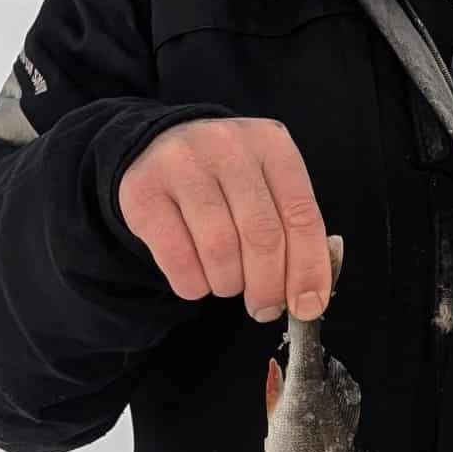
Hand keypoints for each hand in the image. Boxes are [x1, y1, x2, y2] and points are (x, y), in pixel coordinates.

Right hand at [118, 117, 333, 321]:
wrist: (160, 146)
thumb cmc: (226, 178)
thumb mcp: (267, 185)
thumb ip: (291, 230)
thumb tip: (308, 298)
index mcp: (271, 143)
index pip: (301, 215)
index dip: (308, 268)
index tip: (307, 306)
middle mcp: (227, 146)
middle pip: (261, 235)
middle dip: (268, 286)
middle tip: (264, 307)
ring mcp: (182, 164)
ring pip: (220, 249)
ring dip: (229, 284)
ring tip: (228, 283)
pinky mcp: (144, 190)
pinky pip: (177, 258)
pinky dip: (194, 284)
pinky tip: (199, 280)